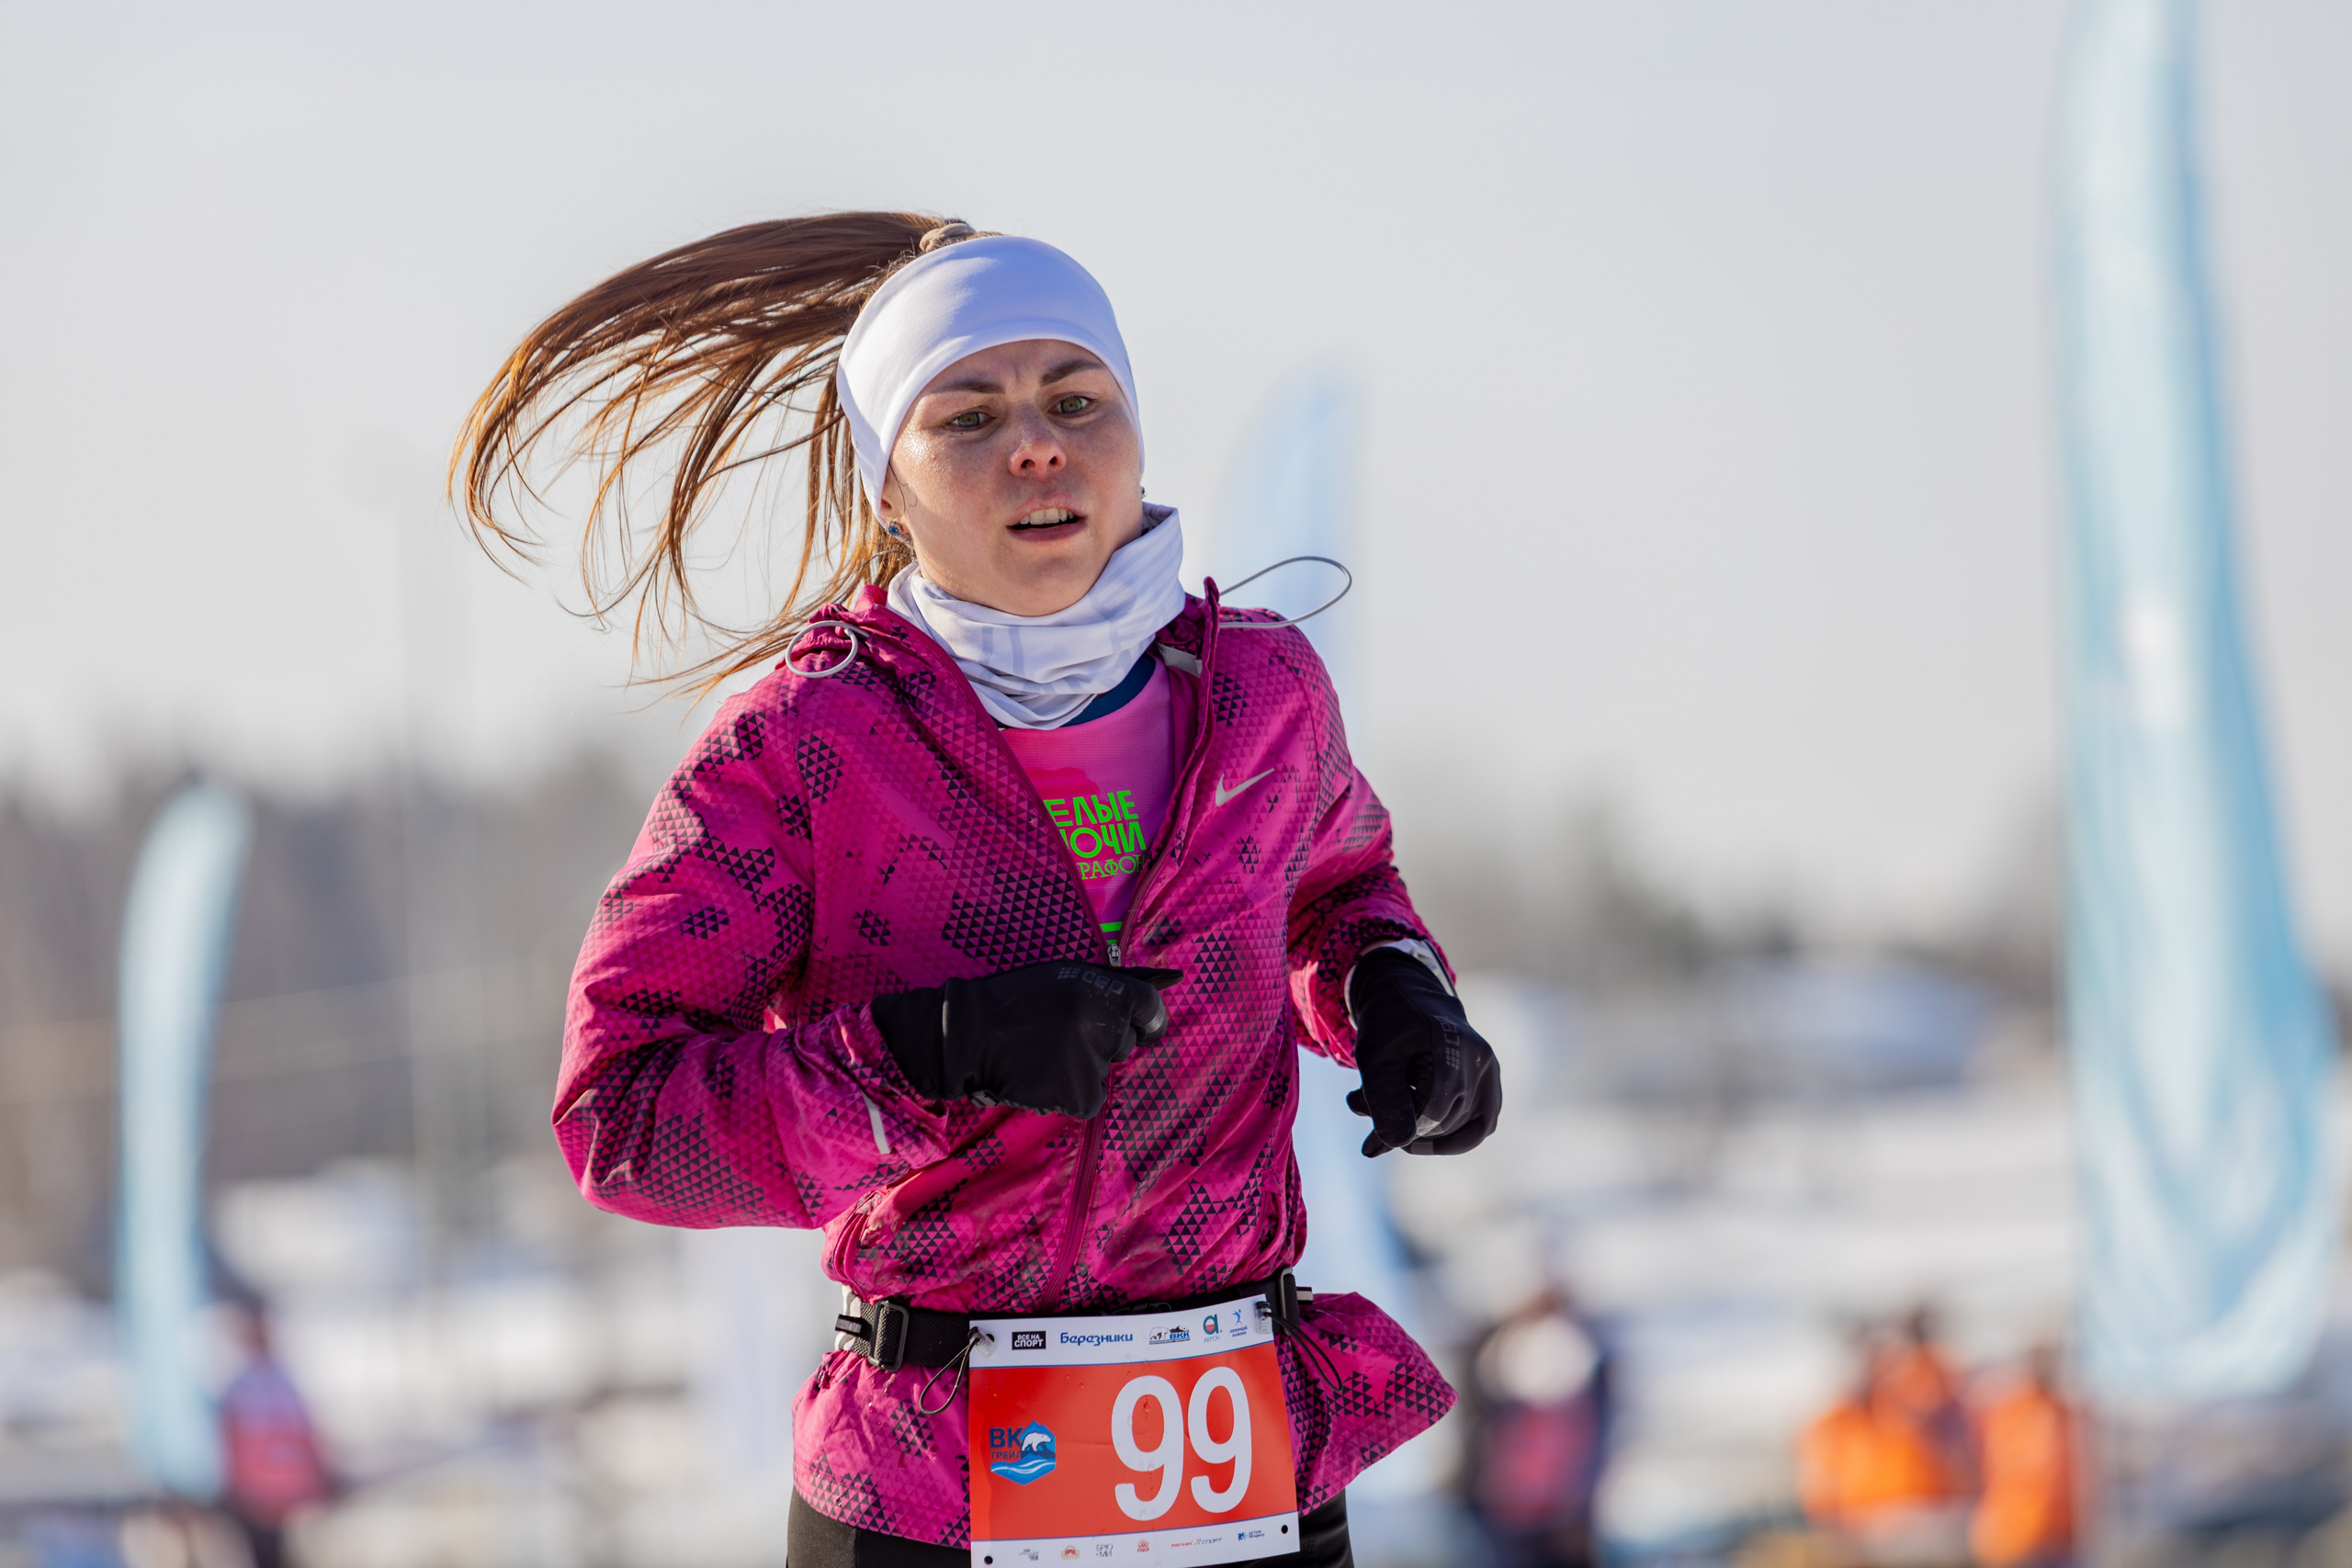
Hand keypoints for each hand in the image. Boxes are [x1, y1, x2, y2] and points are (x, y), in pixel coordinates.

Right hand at [872, 961, 1183, 1117]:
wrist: (967, 1038)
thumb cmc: (1015, 1000)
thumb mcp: (1064, 976)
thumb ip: (1110, 984)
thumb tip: (1166, 983)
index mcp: (1100, 990)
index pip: (1150, 1007)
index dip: (1147, 1017)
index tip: (1142, 1024)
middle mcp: (1100, 1027)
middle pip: (1126, 1043)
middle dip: (1105, 1041)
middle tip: (1063, 1035)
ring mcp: (1090, 1064)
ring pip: (1104, 1072)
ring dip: (1084, 1068)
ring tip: (1044, 1054)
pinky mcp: (1077, 1096)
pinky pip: (1088, 1098)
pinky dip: (1071, 1092)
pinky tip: (1042, 1076)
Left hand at [1345, 945, 1501, 1155]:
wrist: (1409, 997)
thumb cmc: (1389, 1026)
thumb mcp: (1375, 1058)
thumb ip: (1385, 1099)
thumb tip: (1397, 1143)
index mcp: (1453, 1044)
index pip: (1433, 1111)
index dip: (1402, 1128)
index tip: (1369, 1130)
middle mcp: (1481, 1060)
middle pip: (1446, 1121)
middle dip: (1404, 1126)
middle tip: (1362, 1106)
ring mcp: (1490, 1072)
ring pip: (1464, 1128)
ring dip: (1423, 1132)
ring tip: (1387, 1114)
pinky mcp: (1491, 1084)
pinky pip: (1479, 1127)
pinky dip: (1450, 1138)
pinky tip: (1417, 1136)